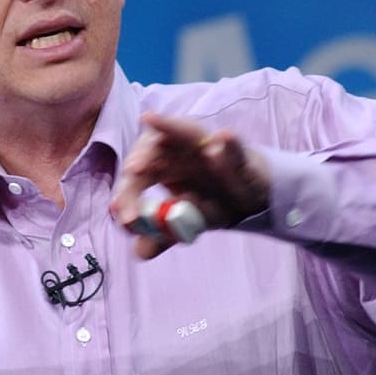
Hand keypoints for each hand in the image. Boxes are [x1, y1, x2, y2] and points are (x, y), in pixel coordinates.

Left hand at [109, 112, 269, 259]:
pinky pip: (235, 148)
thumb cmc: (211, 201)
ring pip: (188, 133)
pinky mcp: (241, 155)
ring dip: (171, 128)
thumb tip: (138, 252)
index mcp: (164, 166)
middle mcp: (181, 151)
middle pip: (155, 146)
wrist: (253, 198)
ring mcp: (210, 148)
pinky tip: (223, 137)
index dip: (128, 191)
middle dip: (142, 157)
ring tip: (151, 122)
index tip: (122, 214)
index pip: (139, 174)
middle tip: (133, 170)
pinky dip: (229, 144)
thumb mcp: (186, 222)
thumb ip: (162, 235)